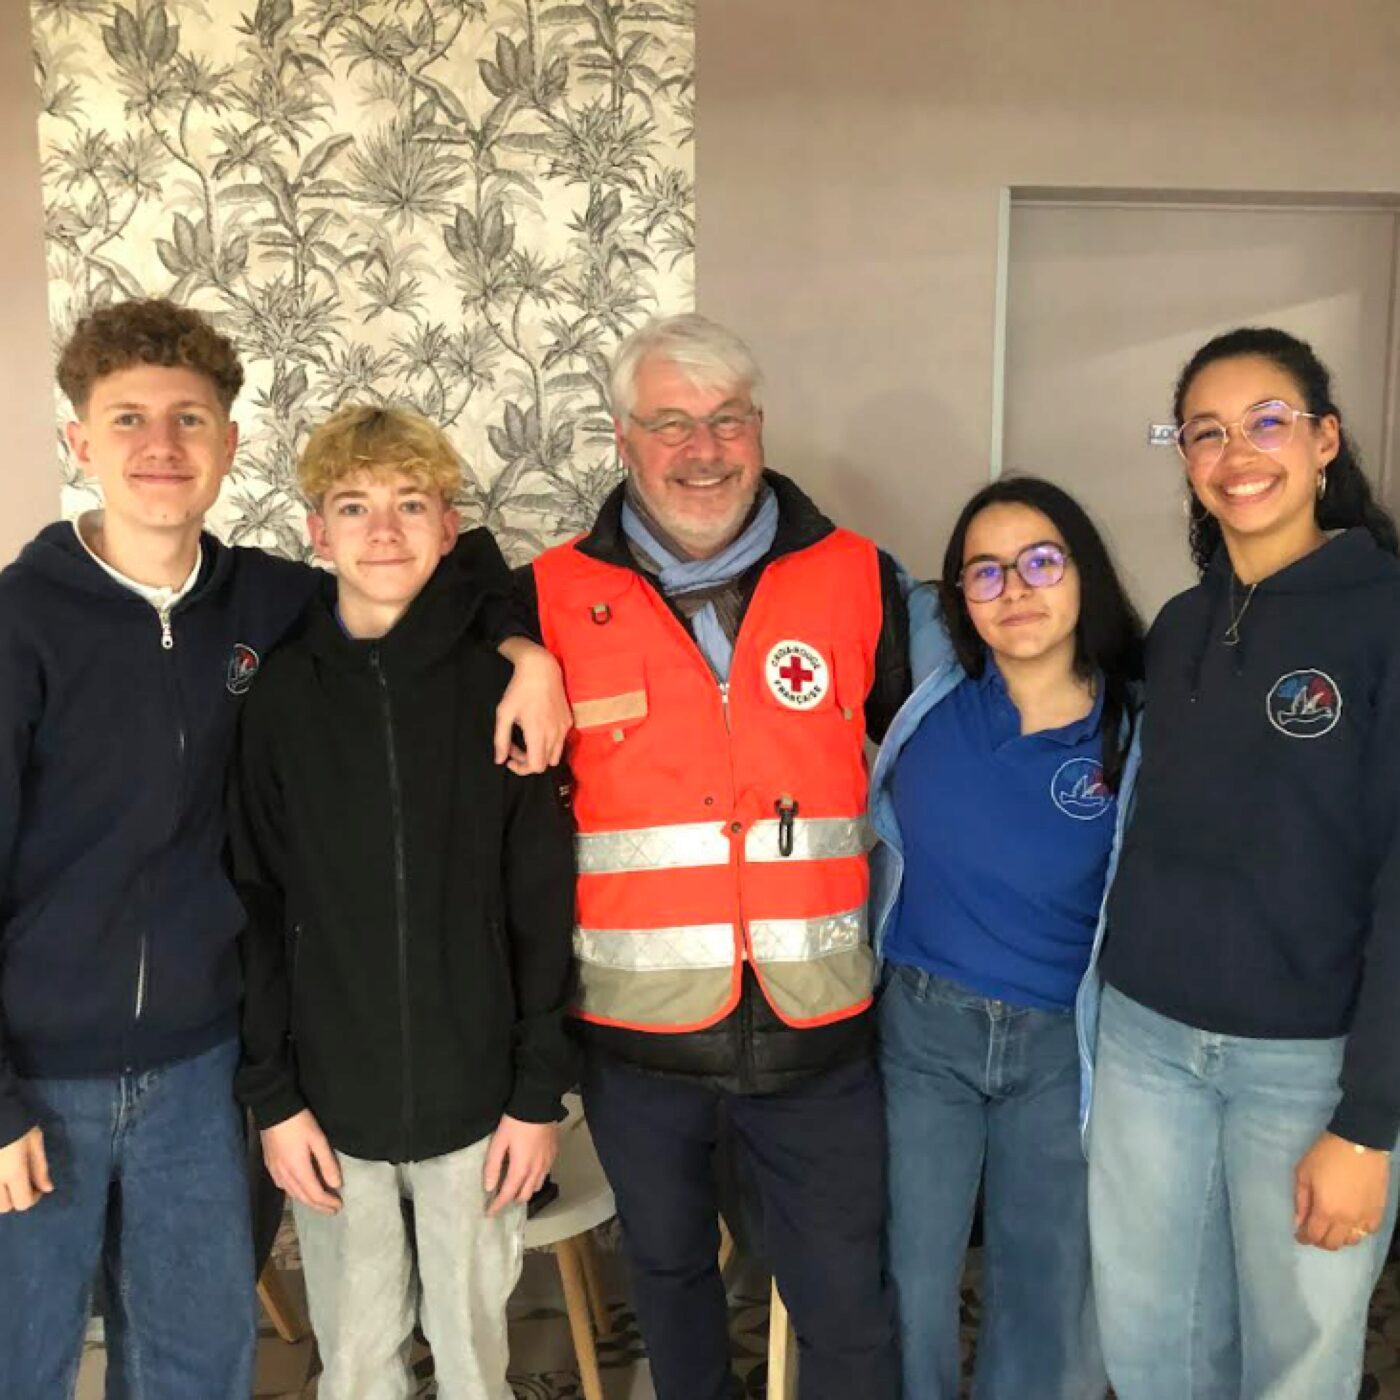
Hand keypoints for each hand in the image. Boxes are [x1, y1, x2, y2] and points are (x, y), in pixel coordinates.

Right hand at [0, 1126, 52, 1212]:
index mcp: (13, 1173)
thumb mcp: (34, 1141)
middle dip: (15, 1199)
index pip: (22, 1203)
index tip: (37, 1187)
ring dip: (0, 1196)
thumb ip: (40, 1167)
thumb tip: (47, 1189)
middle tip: (21, 1183)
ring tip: (7, 1180)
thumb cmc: (17, 1123)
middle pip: (4, 1207)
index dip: (33, 1198)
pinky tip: (0, 1173)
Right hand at [261, 1109, 341, 1214]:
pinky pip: (283, 1187)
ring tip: (319, 1203)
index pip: (315, 1194)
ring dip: (307, 1201)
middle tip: (332, 1210)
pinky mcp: (270, 1166)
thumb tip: (336, 1184)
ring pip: (292, 1194)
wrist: (273, 1109)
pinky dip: (295, 1193)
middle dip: (318, 1206)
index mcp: (298, 1170)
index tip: (339, 1206)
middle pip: (303, 1198)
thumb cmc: (299, 1123)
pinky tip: (299, 1190)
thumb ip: (327, 1163)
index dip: (327, 1203)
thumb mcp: (318, 1140)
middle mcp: (284, 1176)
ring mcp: (275, 1172)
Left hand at [483, 1115, 557, 1216]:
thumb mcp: (499, 1142)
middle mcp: (536, 1171)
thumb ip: (493, 1166)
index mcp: (521, 1169)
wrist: (539, 1104)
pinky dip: (535, 1179)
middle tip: (501, 1196)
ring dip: (524, 1190)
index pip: (508, 1195)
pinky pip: (544, 1175)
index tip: (489, 1213)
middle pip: (524, 1196)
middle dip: (511, 1199)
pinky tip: (529, 1171)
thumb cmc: (515, 1122)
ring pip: (536, 1187)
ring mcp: (547, 1163)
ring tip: (515, 1184)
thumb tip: (489, 1187)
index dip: (497, 1206)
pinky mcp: (553, 1155)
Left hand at [494, 641, 569, 775]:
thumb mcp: (504, 713)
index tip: (510, 760)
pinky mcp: (568, 721)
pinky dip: (549, 744)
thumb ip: (501, 740)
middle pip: (544, 764)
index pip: (536, 767)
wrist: (541, 669)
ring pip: (554, 756)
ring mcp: (564, 728)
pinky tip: (538, 729)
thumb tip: (500, 760)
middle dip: (527, 761)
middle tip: (514, 747)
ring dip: (540, 754)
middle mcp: (554, 733)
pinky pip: (560, 743)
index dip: (522, 769)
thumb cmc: (519, 690)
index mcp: (537, 732)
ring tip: (527, 740)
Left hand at [1293, 1130, 1388, 1249]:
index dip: (1303, 1238)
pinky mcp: (1378, 1211)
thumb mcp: (1303, 1173)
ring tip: (1331, 1227)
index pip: (1314, 1236)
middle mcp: (1346, 1220)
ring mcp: (1364, 1217)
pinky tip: (1351, 1222)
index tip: (1298, 1234)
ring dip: (1339, 1238)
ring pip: (1352, 1241)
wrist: (1359, 1142)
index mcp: (1326, 1210)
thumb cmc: (1326, 1155)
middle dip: (1319, 1241)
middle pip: (1333, 1243)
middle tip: (1313, 1231)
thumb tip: (1298, 1221)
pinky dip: (1358, 1231)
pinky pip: (1368, 1232)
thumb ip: (1300, 1200)